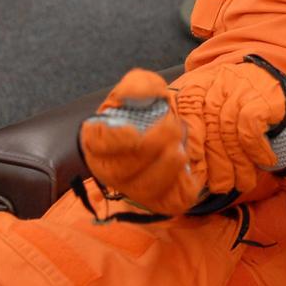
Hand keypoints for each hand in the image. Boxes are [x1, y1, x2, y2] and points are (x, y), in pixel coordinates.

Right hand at [79, 68, 206, 214]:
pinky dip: (179, 186)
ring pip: (144, 189)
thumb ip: (138, 85)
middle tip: (172, 128)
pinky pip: (168, 201)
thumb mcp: (143, 87)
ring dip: (164, 169)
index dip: (116, 141)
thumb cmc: (148, 109)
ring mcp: (132, 188)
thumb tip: (136, 94)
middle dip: (149, 149)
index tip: (135, 132)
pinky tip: (187, 168)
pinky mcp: (158, 200)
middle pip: (122, 171)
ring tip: (180, 149)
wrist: (170, 131)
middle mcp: (110, 169)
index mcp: (99, 141)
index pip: (98, 144)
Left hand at [193, 56, 285, 195]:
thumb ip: (201, 135)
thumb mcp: (221, 125)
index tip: (191, 167)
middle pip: (208, 123)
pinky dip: (254, 150)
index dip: (188, 139)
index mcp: (204, 82)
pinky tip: (264, 161)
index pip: (185, 107)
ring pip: (228, 128)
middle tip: (219, 186)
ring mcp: (244, 82)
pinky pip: (249, 128)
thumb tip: (185, 166)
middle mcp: (221, 77)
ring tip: (242, 182)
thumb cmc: (251, 127)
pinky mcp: (265, 93)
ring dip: (236, 162)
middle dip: (214, 161)